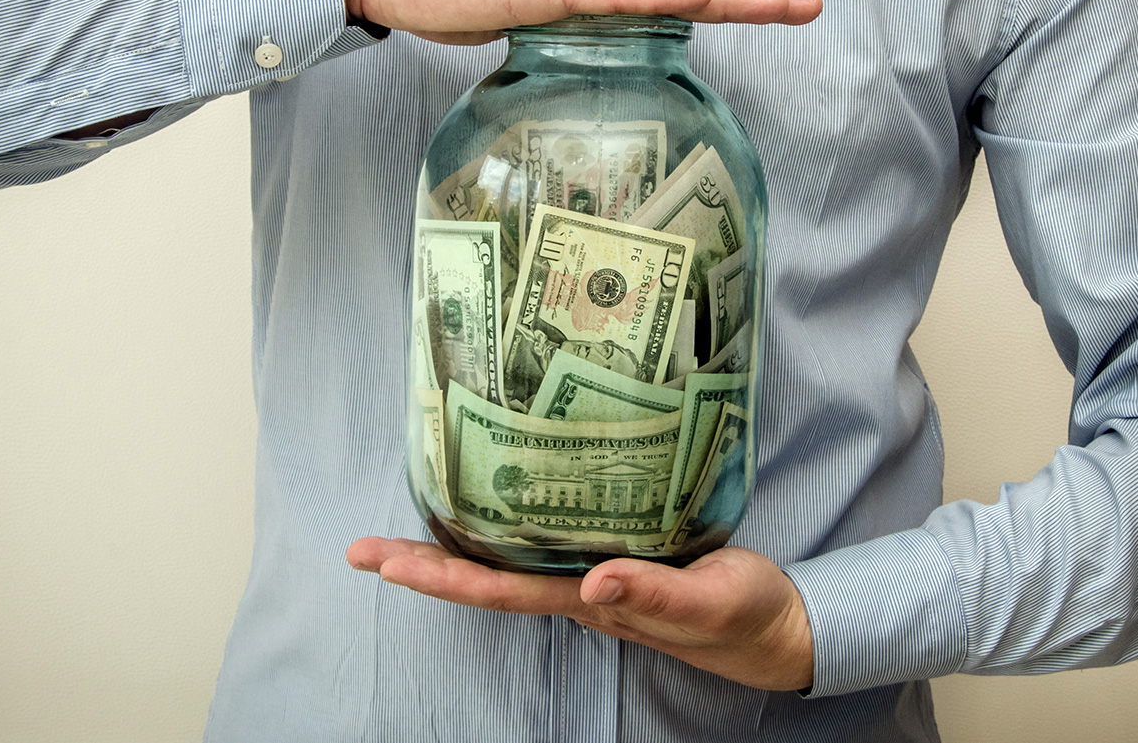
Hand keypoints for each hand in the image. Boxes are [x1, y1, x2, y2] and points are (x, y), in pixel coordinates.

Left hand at [346, 537, 814, 691]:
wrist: (779, 627)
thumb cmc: (746, 615)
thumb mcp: (710, 602)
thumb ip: (656, 595)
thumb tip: (594, 584)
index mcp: (594, 603)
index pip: (500, 591)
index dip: (440, 577)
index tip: (383, 563)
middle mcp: (581, 593)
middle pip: (485, 581)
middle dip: (421, 565)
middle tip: (358, 548)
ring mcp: (594, 580)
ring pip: (506, 566)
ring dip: (451, 552)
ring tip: (397, 529)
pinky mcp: (616, 561)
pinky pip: (542, 547)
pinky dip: (504, 531)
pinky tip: (489, 509)